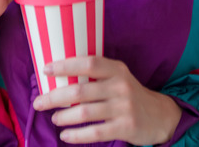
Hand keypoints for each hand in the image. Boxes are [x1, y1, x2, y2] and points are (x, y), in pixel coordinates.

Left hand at [32, 56, 181, 144]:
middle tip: (38, 103)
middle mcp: (120, 86)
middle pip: (80, 92)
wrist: (160, 115)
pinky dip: (76, 135)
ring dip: (63, 117)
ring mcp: (124, 108)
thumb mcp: (118, 77)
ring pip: (84, 113)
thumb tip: (58, 78)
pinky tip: (65, 135)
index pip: (88, 63)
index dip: (65, 66)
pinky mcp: (126, 127)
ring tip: (54, 118)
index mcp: (116, 69)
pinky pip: (95, 133)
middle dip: (54, 97)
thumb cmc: (129, 94)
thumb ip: (95, 75)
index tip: (45, 69)